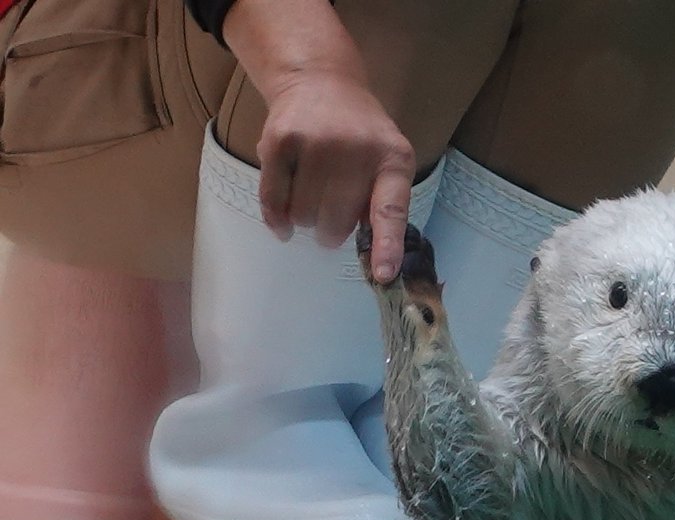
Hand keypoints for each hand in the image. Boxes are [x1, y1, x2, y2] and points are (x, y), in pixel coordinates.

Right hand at [256, 70, 415, 282]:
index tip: (383, 275)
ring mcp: (316, 144)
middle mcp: (356, 149)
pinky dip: (277, 219)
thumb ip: (381, 203)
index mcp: (392, 159)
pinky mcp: (280, 141)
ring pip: (304, 217)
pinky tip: (284, 221)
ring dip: (305, 219)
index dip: (386, 246)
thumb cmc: (359, 135)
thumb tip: (373, 260)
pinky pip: (273, 201)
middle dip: (332, 231)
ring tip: (313, 195)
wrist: (320, 81)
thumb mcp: (386, 159)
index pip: (390, 210)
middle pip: (336, 223)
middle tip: (332, 212)